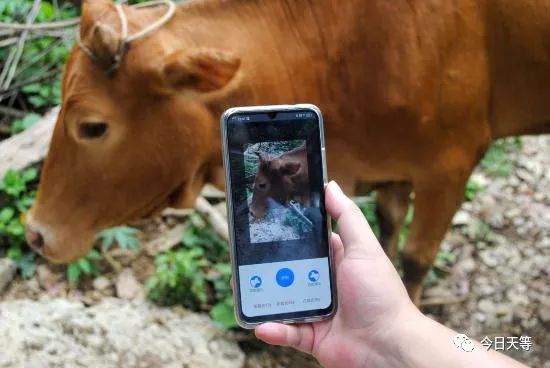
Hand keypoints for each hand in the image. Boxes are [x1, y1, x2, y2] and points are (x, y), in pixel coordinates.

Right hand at [255, 181, 418, 366]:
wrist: (388, 345)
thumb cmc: (380, 294)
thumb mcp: (364, 248)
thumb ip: (346, 217)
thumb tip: (330, 186)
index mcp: (336, 261)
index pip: (307, 243)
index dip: (287, 235)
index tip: (264, 223)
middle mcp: (324, 285)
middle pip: (289, 271)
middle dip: (268, 266)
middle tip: (244, 257)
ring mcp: (317, 310)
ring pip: (283, 300)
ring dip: (264, 296)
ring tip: (243, 288)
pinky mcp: (312, 337)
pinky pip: (287, 332)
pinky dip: (273, 329)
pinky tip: (261, 325)